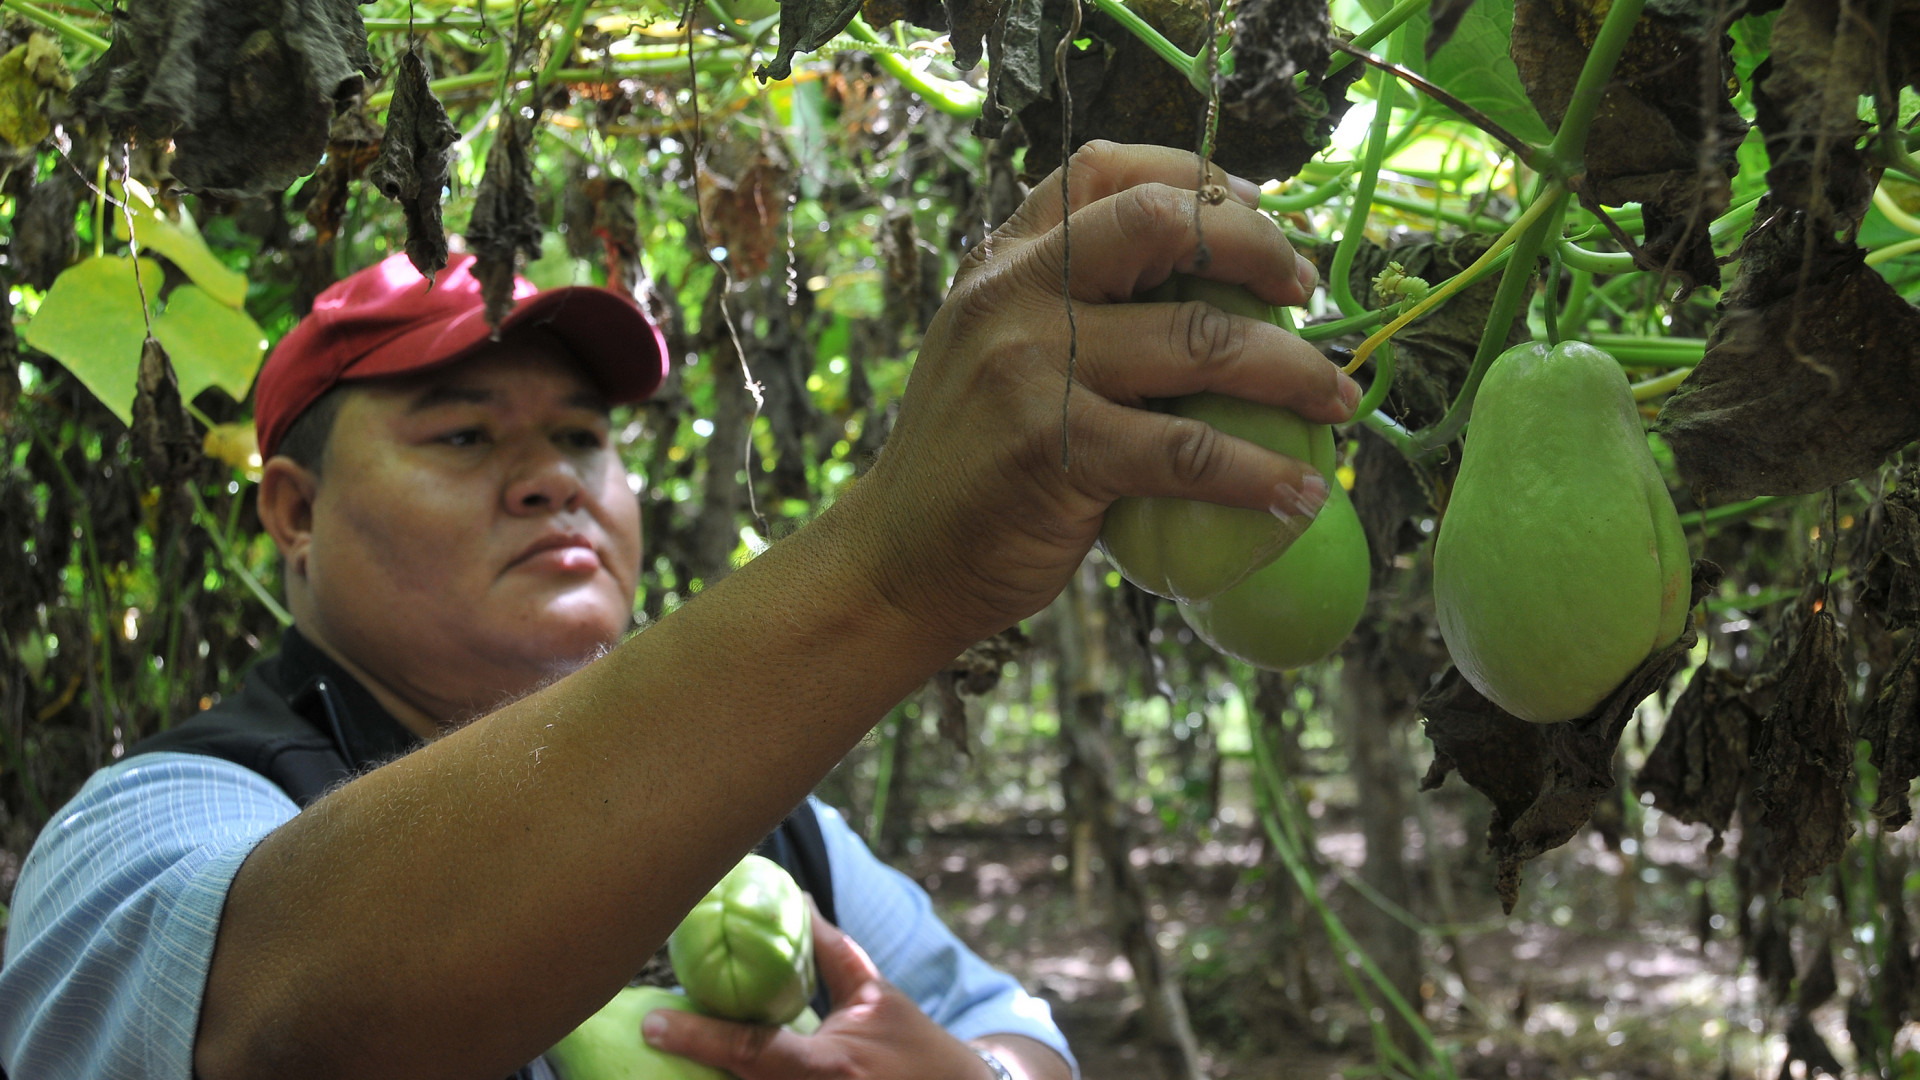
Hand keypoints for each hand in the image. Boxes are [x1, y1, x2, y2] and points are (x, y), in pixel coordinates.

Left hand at [641, 910, 991, 1079]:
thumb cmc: (915, 1047)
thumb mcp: (875, 996)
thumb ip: (829, 952)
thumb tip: (794, 900)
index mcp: (832, 1066)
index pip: (753, 1052)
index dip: (699, 1037)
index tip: (653, 1022)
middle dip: (694, 1069)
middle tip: (660, 1036)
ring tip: (681, 1045)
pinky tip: (711, 1072)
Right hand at [840, 140, 1358, 649]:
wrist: (899, 560)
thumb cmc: (976, 460)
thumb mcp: (1001, 352)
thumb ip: (1076, 308)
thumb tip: (1217, 289)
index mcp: (1003, 261)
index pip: (1107, 168)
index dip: (1200, 180)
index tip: (1260, 217)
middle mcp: (1012, 296)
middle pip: (1162, 224)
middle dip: (1259, 249)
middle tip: (1306, 295)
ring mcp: (1029, 370)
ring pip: (1200, 341)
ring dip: (1293, 370)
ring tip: (1338, 403)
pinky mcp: (1053, 452)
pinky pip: (1189, 452)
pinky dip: (1261, 474)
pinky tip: (1298, 495)